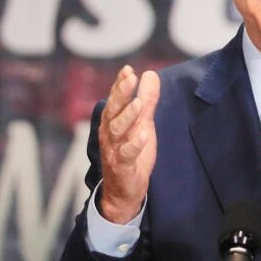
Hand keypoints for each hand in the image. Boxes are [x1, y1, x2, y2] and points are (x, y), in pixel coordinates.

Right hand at [98, 66, 160, 222]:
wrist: (124, 190)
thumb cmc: (132, 154)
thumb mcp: (143, 123)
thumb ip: (147, 100)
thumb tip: (150, 74)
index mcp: (113, 121)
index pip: (116, 99)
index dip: (120, 84)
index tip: (128, 70)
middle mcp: (110, 133)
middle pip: (113, 110)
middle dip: (121, 94)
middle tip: (130, 78)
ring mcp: (114, 150)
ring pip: (117, 130)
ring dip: (127, 115)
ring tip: (139, 103)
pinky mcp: (122, 166)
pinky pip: (126, 154)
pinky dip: (134, 144)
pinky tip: (144, 134)